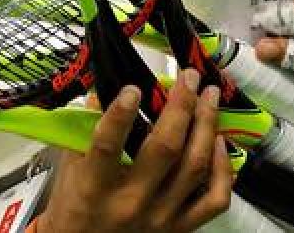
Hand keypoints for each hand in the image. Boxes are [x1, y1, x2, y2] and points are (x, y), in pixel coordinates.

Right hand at [33, 69, 232, 232]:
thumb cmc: (75, 204)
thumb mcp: (70, 164)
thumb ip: (88, 126)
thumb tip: (111, 86)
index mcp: (95, 188)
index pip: (108, 147)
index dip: (121, 114)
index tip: (133, 88)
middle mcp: (131, 203)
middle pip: (166, 149)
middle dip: (182, 106)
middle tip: (189, 77)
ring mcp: (161, 218)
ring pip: (195, 166)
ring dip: (207, 125)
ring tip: (210, 97)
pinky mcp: (180, 228)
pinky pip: (214, 199)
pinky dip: (223, 169)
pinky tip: (219, 143)